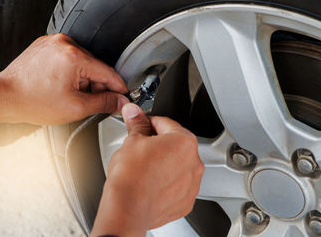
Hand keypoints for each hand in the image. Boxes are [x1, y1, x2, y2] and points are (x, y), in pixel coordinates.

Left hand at [0, 34, 128, 124]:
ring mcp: (54, 42)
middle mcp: (64, 43)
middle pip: (95, 67)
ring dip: (82, 79)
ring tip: (68, 95)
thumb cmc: (32, 101)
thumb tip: (120, 101)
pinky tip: (60, 86)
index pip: (108, 72)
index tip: (123, 96)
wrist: (4, 97)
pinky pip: (68, 58)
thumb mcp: (75, 107)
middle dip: (96, 86)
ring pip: (82, 63)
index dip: (118, 87)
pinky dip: (70, 72)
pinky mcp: (46, 45)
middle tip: (89, 103)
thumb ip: (103, 103)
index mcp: (74, 56)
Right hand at [91, 104, 203, 236]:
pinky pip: (177, 186)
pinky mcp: (185, 201)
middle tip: (140, 147)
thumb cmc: (131, 176)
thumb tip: (134, 113)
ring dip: (164, 164)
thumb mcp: (132, 141)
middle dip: (158, 143)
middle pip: (175, 145)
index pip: (166, 123)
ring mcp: (191, 184)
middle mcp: (193, 162)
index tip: (141, 125)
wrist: (127, 208)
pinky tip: (150, 182)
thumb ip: (137, 124)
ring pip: (177, 166)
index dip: (150, 122)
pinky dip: (167, 183)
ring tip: (144, 168)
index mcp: (184, 141)